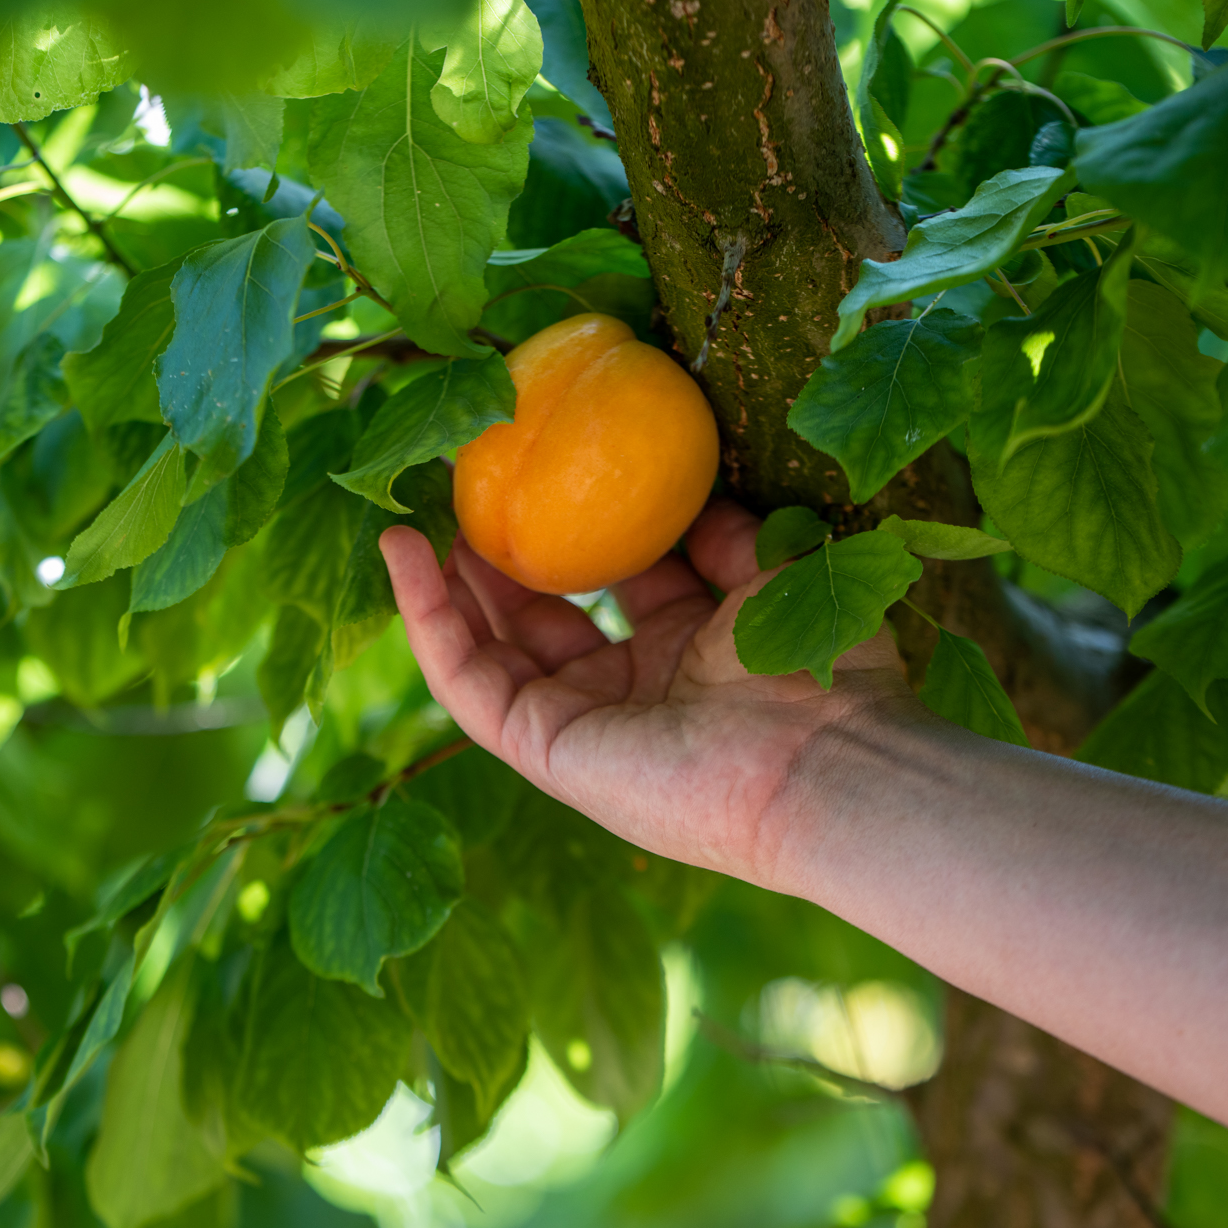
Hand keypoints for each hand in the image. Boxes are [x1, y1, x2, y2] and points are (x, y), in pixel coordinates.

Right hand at [380, 502, 914, 891]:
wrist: (824, 761)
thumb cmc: (813, 669)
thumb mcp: (769, 576)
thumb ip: (724, 536)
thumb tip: (689, 490)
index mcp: (680, 657)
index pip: (606, 588)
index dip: (568, 532)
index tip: (535, 466)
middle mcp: (623, 695)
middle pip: (533, 618)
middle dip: (489, 555)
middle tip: (453, 483)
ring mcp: (577, 725)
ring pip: (485, 648)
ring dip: (441, 580)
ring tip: (408, 506)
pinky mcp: (542, 749)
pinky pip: (466, 679)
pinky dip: (426, 616)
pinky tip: (402, 550)